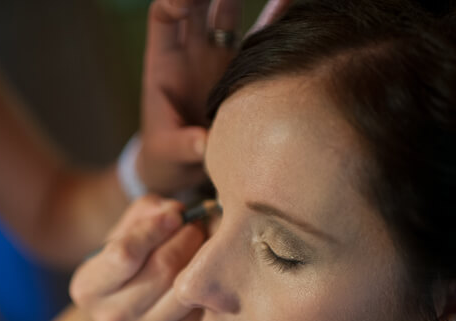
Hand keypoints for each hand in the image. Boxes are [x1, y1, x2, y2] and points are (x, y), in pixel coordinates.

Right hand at [70, 196, 205, 320]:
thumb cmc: (115, 274)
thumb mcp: (113, 241)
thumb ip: (141, 216)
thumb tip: (177, 209)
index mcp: (88, 287)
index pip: (125, 254)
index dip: (155, 228)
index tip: (176, 212)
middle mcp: (112, 316)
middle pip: (164, 268)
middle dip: (187, 237)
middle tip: (197, 223)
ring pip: (185, 289)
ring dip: (202, 258)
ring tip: (204, 242)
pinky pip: (198, 305)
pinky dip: (204, 282)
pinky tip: (203, 270)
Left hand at [137, 0, 291, 195]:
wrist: (183, 169)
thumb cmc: (165, 159)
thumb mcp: (168, 153)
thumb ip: (183, 145)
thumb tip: (204, 143)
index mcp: (163, 64)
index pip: (164, 17)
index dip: (173, 2)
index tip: (185, 3)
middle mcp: (191, 53)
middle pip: (199, 5)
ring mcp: (217, 58)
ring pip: (229, 13)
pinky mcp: (241, 71)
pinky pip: (258, 38)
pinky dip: (274, 18)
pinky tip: (291, 2)